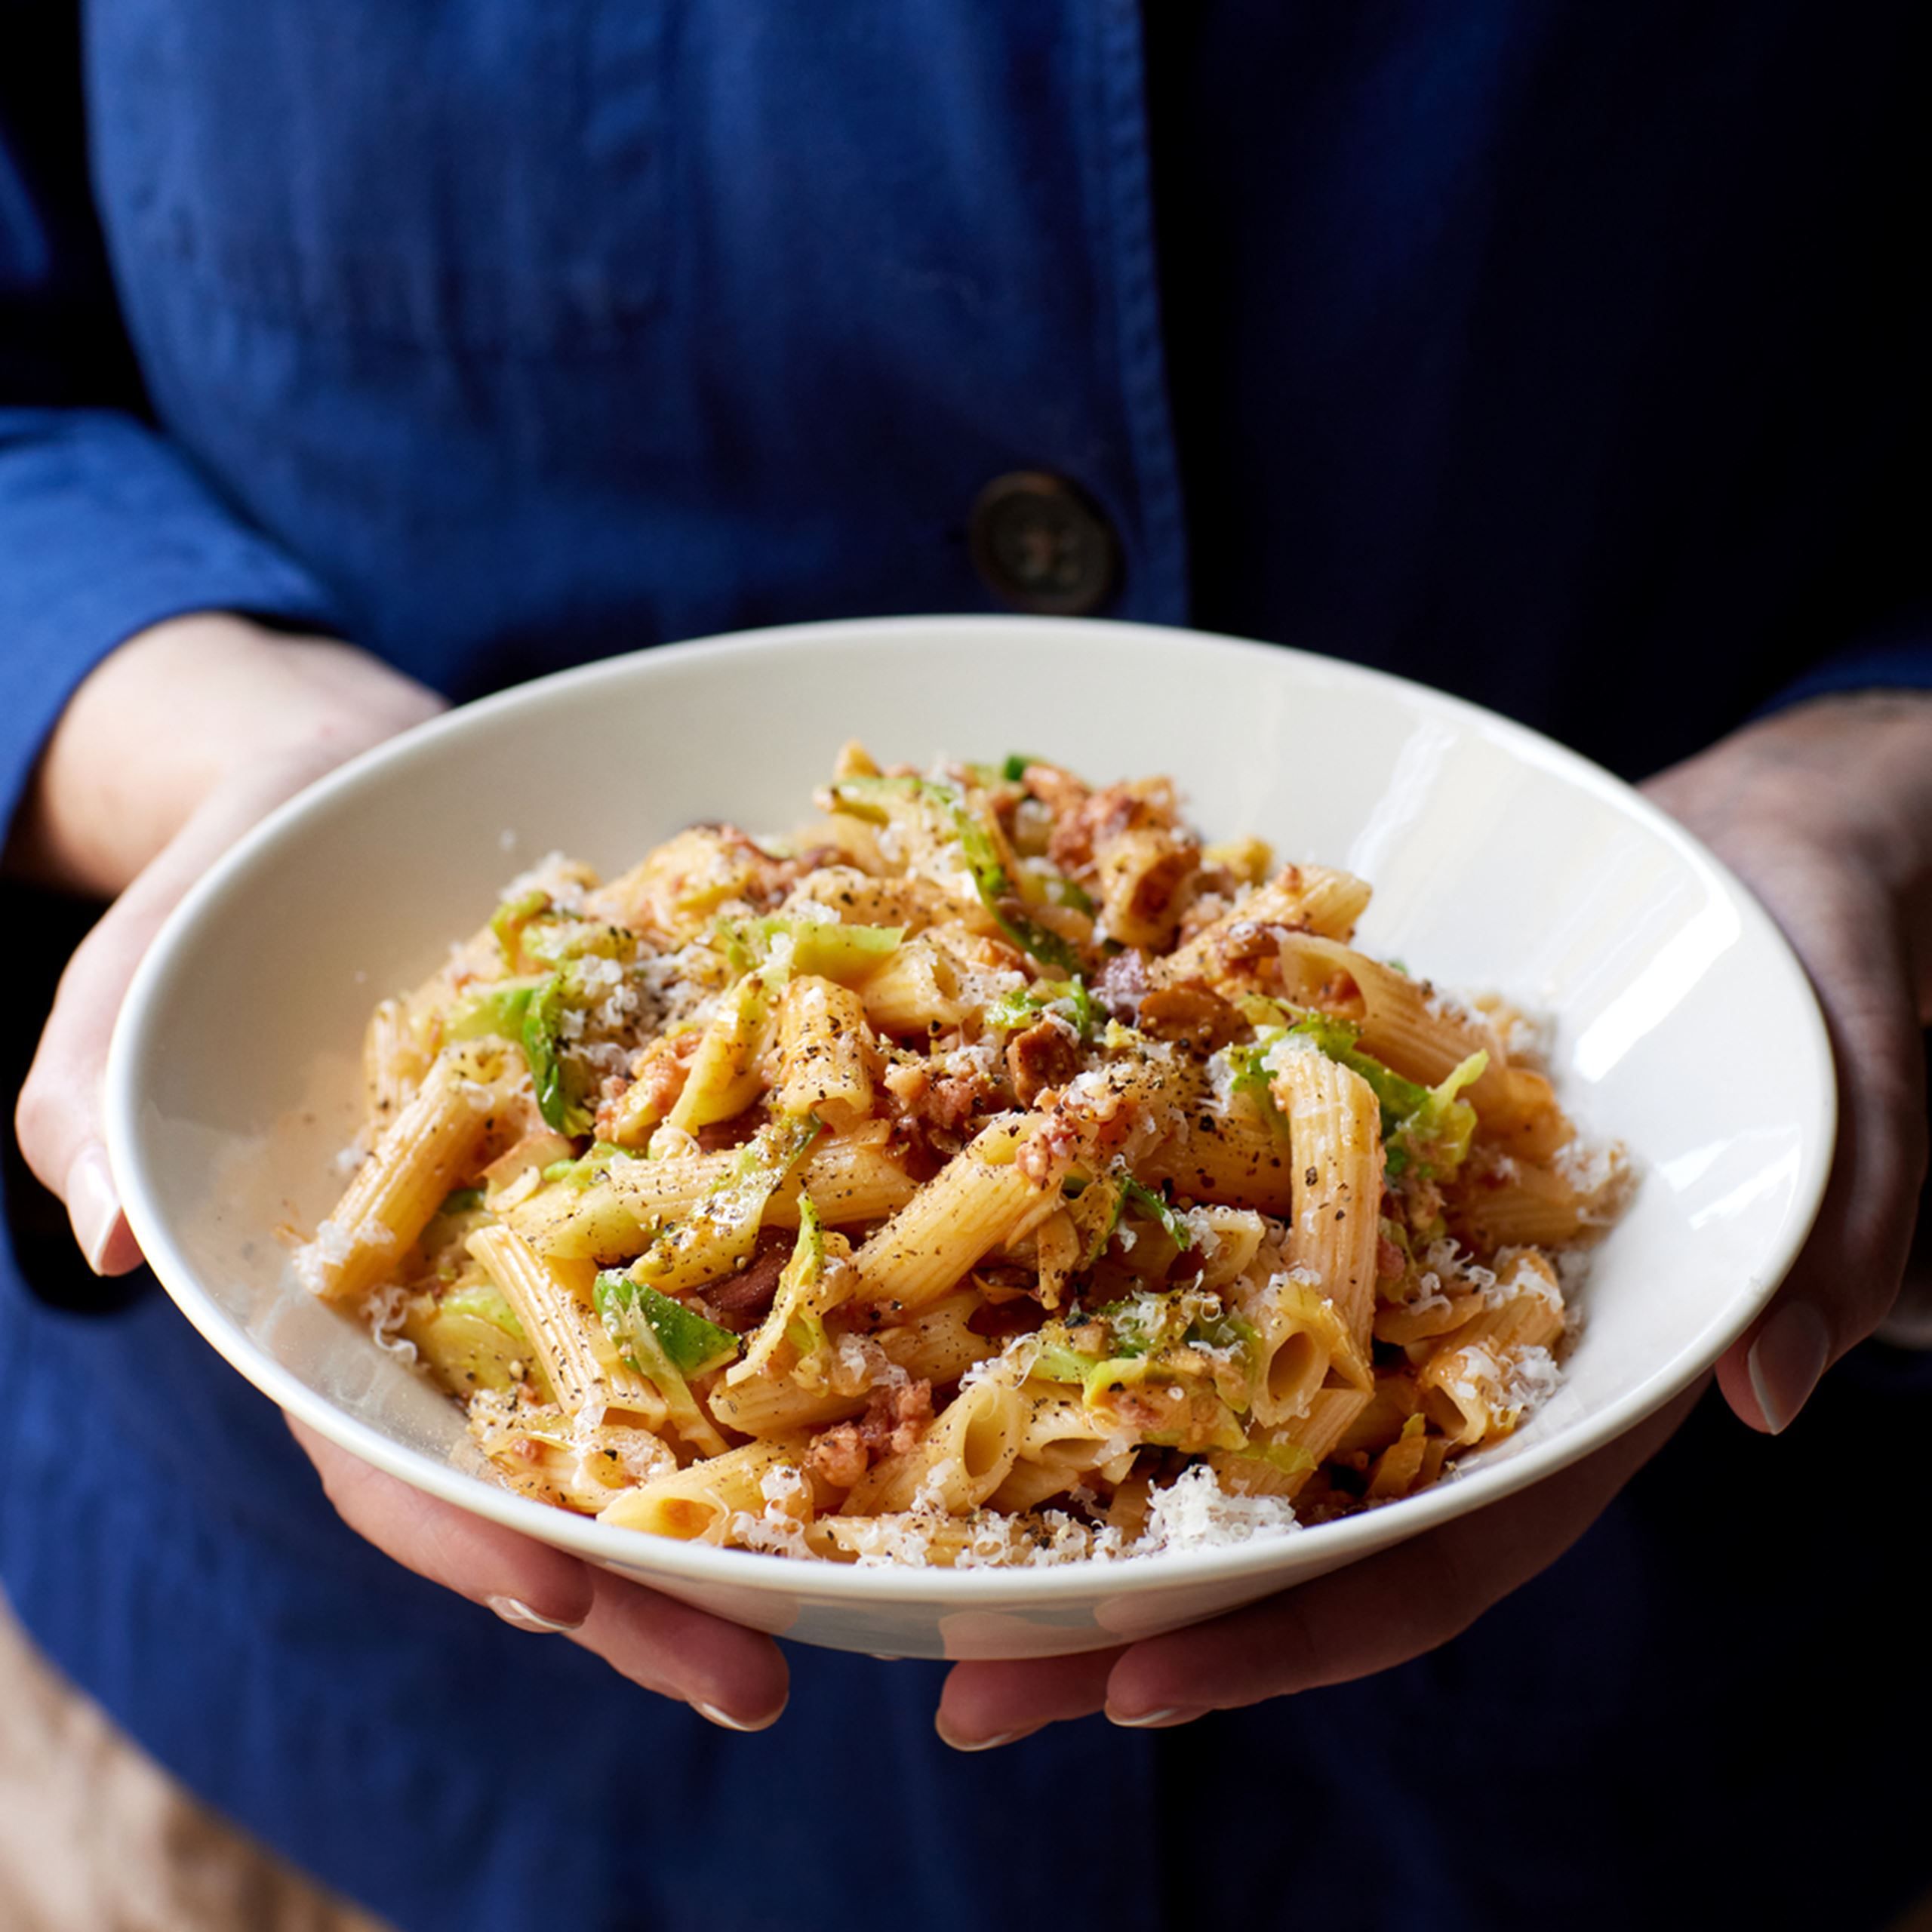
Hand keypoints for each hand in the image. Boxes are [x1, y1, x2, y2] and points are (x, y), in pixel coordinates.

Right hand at [12, 615, 789, 1728]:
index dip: (463, 1527)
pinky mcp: (656, 1158)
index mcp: (338, 1304)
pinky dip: (806, 1319)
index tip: (557, 1597)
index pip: (387, 1445)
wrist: (334, 806)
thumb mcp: (127, 993)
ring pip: (658, 1394)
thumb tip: (117, 1236)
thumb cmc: (215, 906)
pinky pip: (734, 1246)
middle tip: (750, 1679)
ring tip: (845, 1597)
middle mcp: (469, 1299)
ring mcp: (572, 1239)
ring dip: (745, 1505)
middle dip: (641, 1583)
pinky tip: (898, 1388)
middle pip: (550, 1470)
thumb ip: (95, 1107)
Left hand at [936, 690, 1931, 1747]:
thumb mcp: (1871, 1096)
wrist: (1748, 873)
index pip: (1437, 1549)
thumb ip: (1839, 1240)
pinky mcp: (1324, 1175)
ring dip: (1076, 1478)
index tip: (1136, 1682)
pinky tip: (973, 1320)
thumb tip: (1776, 1388)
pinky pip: (1200, 1244)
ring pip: (1220, 1399)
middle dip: (1128, 1604)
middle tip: (959, 1680)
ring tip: (909, 1548)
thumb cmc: (1821, 975)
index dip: (1292, 1627)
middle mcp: (1457, 1357)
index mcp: (1579, 1390)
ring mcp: (1379, 1271)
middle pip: (1283, 1514)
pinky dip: (1097, 1294)